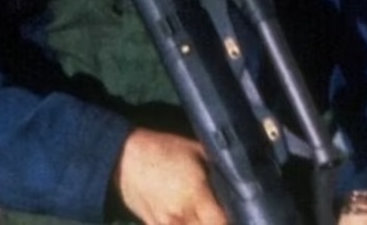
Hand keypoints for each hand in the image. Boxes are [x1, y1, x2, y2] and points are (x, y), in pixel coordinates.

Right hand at [115, 128, 229, 224]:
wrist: (125, 156)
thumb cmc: (165, 149)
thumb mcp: (198, 151)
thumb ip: (220, 168)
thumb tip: (240, 178)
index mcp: (196, 196)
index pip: (221, 223)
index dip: (232, 220)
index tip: (240, 214)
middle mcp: (181, 215)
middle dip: (216, 223)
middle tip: (222, 213)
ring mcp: (165, 224)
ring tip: (206, 215)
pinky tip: (188, 218)